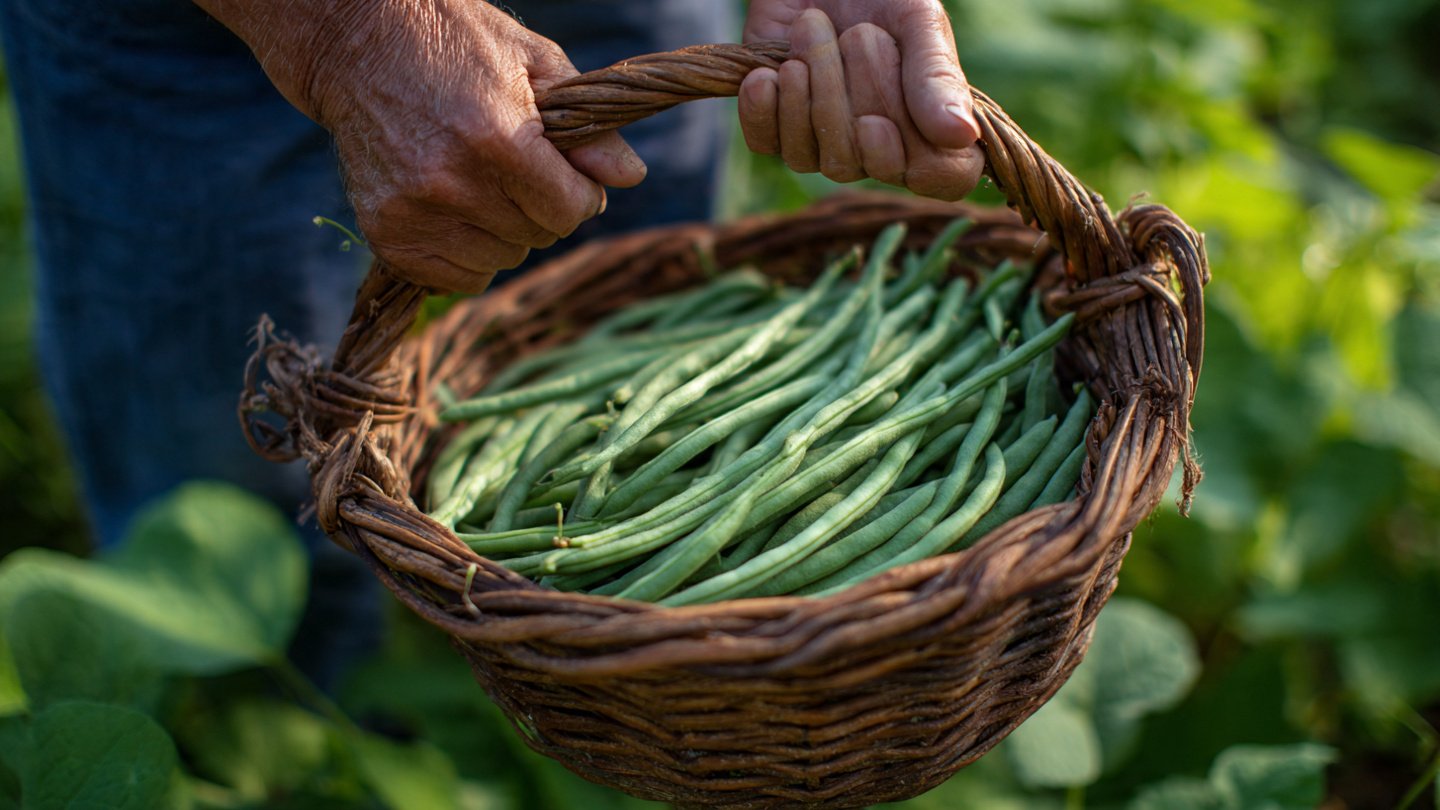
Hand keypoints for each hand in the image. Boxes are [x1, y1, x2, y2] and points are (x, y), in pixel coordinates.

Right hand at [195, 0, 646, 292]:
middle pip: (540, 236)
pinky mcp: (385, 233)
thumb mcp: (535, 64)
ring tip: (481, 181)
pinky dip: (468, 255)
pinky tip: (456, 211)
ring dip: (505, 231)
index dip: (580, 191)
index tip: (566, 170)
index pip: (573, 210)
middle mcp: (452, 182)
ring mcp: (413, 212)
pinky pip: (457, 279)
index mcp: (497, 139)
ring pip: (502, 261)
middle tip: (515, 166)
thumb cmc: (458, 46)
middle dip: (542, 206)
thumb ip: (586, 129)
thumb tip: (629, 178)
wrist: (359, 43)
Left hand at [740, 1, 983, 200]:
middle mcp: (881, 147)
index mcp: (931, 124)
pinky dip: (766, 107)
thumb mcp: (918, 22)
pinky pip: (768, 143)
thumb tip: (961, 134)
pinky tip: (771, 72)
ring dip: (814, 88)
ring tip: (813, 28)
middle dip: (862, 93)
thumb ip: (937, 75)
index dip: (922, 169)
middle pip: (872, 164)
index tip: (882, 124)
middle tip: (859, 34)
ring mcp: (825, 143)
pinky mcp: (775, 129)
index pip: (943, 178)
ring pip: (815, 157)